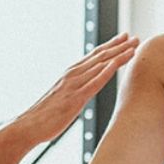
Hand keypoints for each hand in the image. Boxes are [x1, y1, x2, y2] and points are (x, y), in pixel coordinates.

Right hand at [15, 33, 139, 143]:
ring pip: (100, 65)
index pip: (94, 56)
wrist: (28, 126)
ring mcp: (73, 85)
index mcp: (70, 74)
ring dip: (118, 55)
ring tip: (133, 47)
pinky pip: (93, 83)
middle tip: (135, 38)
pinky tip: (117, 64)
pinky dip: (105, 72)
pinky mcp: (74, 98)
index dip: (111, 46)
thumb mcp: (64, 99)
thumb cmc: (45, 116)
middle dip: (119, 46)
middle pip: (100, 56)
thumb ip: (75, 92)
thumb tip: (84, 93)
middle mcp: (72, 74)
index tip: (125, 38)